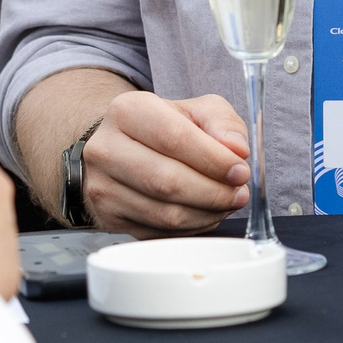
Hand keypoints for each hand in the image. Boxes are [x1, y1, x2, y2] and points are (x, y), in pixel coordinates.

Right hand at [82, 91, 252, 239]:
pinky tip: (204, 212)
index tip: (240, 171)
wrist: (119, 150)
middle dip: (214, 192)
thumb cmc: (161, 129)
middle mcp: (106, 149)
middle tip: (239, 192)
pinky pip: (159, 232)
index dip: (213, 159)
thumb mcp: (195, 110)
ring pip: (164, 213)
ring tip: (227, 202)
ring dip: (207, 213)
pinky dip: (191, 227)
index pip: (174, 138)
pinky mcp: (108, 219)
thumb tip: (237, 149)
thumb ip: (222, 122)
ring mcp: (102, 188)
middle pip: (167, 181)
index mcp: (128, 112)